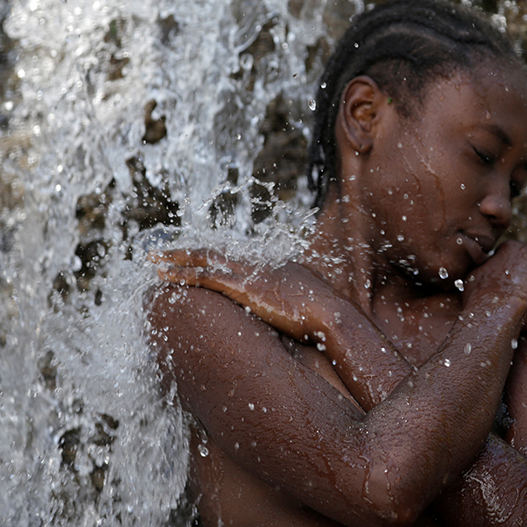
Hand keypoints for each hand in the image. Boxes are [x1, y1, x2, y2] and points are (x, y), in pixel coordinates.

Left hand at [149, 248, 332, 340]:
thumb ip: (295, 306)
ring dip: (175, 259)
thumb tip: (296, 316)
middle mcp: (258, 264)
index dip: (213, 260)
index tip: (197, 260)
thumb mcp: (309, 307)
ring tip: (152, 259)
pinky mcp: (242, 286)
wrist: (331, 315)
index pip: (235, 261)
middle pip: (215, 254)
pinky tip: (162, 275)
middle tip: (163, 252)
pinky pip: (203, 276)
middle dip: (187, 253)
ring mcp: (249, 274)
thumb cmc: (325, 317)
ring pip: (203, 260)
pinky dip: (180, 274)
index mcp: (274, 268)